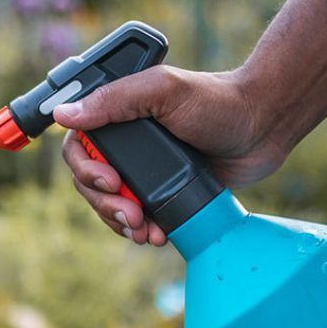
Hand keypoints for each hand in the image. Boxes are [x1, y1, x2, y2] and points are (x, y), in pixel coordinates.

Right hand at [54, 66, 287, 244]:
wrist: (263, 128)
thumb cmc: (217, 100)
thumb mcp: (162, 91)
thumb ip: (114, 101)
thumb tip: (63, 114)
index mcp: (116, 115)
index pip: (78, 147)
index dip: (85, 169)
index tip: (110, 181)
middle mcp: (125, 144)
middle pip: (90, 183)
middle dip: (105, 204)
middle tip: (131, 215)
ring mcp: (143, 170)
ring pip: (111, 205)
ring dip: (120, 223)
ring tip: (143, 232)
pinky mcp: (164, 193)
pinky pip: (139, 218)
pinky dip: (142, 230)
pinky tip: (155, 236)